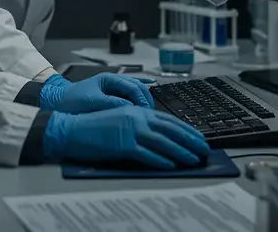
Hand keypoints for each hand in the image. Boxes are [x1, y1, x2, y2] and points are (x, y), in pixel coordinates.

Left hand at [40, 73, 153, 113]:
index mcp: (110, 79)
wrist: (58, 102)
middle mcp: (114, 81)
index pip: (134, 87)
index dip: (142, 100)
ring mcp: (113, 87)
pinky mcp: (111, 95)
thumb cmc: (72, 100)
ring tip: (151, 111)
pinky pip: (130, 94)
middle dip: (146, 100)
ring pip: (136, 90)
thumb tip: (131, 107)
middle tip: (151, 115)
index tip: (147, 113)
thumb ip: (112, 103)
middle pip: (138, 87)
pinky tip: (148, 94)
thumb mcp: (93, 102)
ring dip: (144, 99)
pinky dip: (139, 96)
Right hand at [43, 106, 210, 168]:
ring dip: (181, 151)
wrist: (73, 128)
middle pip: (171, 130)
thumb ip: (140, 125)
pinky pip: (147, 154)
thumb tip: (160, 138)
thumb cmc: (94, 126)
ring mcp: (130, 131)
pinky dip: (161, 160)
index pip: (168, 120)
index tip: (199, 137)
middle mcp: (137, 118)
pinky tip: (171, 165)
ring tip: (193, 159)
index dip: (186, 129)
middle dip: (190, 140)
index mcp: (137, 111)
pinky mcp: (123, 145)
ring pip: (163, 142)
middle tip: (204, 149)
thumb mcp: (120, 119)